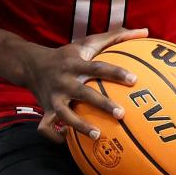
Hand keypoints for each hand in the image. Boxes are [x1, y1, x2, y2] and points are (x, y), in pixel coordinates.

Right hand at [18, 27, 147, 142]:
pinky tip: (70, 143)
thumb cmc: (67, 55)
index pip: (98, 67)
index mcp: (75, 63)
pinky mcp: (47, 109)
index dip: (115, 72)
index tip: (134, 79)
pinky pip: (49, 126)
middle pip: (84, 93)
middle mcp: (64, 80)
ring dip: (80, 126)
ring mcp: (54, 96)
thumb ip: (115, 37)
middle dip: (102, 104)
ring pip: (66, 114)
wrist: (31, 65)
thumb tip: (145, 31)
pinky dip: (57, 137)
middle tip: (122, 113)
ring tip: (98, 136)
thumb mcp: (87, 43)